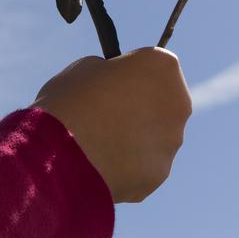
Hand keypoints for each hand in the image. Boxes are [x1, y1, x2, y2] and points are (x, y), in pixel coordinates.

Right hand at [32, 48, 192, 203]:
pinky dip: (129, 165)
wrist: (60, 156)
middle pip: (161, 102)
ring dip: (135, 138)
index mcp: (162, 66)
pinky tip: (102, 166)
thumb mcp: (84, 69)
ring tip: (98, 145)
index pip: (154, 65)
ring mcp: (172, 140)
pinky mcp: (160, 172)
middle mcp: (178, 102)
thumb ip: (108, 71)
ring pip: (156, 136)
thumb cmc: (70, 103)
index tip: (110, 84)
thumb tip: (111, 81)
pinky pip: (145, 165)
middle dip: (140, 108)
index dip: (130, 74)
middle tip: (106, 117)